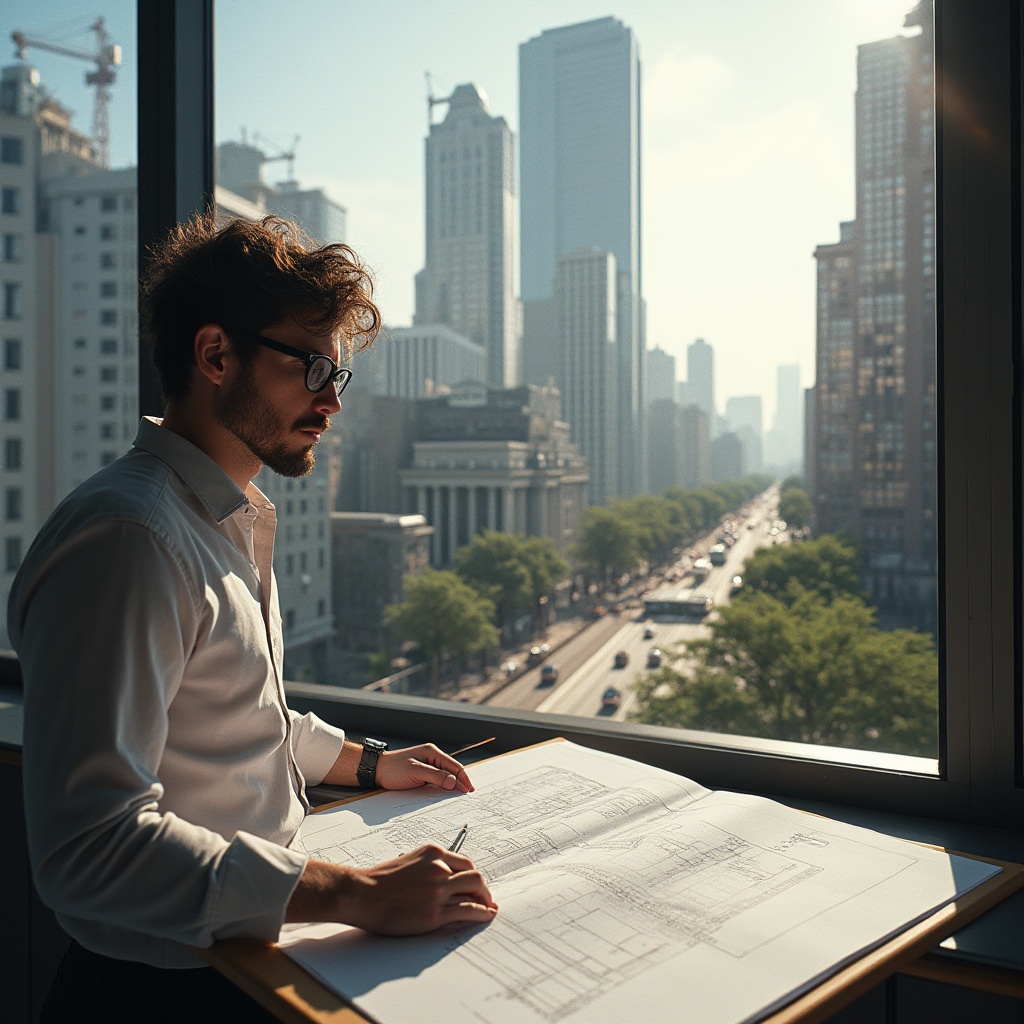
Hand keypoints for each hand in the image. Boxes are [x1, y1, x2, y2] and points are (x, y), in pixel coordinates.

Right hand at [287, 846, 497, 933]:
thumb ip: (429, 866)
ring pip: (475, 892)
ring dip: (485, 900)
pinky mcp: (435, 913)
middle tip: (486, 898)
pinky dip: (481, 913)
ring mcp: (438, 890)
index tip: (477, 884)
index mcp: (434, 853)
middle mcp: (440, 868)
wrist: (362, 893)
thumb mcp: (409, 861)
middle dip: (483, 889)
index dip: (473, 876)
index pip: (465, 863)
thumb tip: (446, 878)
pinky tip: (486, 915)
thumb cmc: (380, 880)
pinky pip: (468, 911)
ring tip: (488, 908)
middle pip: (475, 876)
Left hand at [375, 743, 474, 792]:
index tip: (469, 789)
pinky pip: (437, 780)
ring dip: (452, 785)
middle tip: (467, 794)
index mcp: (432, 752)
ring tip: (460, 795)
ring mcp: (427, 765)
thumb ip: (436, 776)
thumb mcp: (415, 772)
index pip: (454, 765)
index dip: (463, 778)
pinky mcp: (422, 773)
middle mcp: (432, 757)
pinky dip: (443, 786)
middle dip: (460, 782)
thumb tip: (454, 782)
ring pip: (445, 776)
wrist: (376, 770)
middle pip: (452, 770)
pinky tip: (446, 793)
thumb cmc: (393, 769)